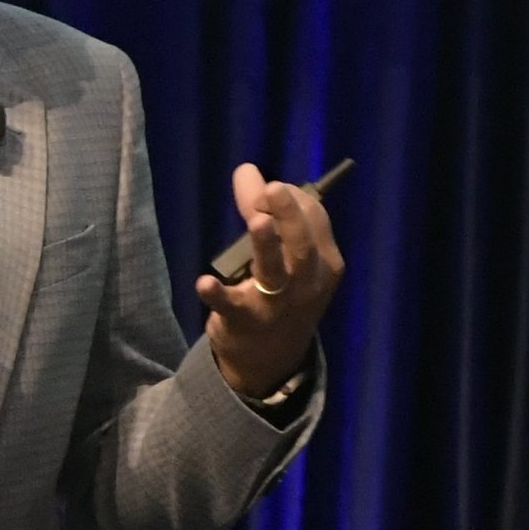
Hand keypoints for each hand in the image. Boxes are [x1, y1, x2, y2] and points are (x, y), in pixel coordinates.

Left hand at [195, 161, 342, 400]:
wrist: (269, 358)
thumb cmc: (281, 294)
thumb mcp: (289, 257)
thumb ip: (271, 216)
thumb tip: (248, 172)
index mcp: (324, 263)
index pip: (316, 221)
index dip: (292, 198)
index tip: (268, 187)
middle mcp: (306, 284)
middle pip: (303, 246)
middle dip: (289, 215)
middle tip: (272, 188)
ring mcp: (277, 305)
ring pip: (276, 273)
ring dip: (266, 246)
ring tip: (256, 221)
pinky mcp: (245, 322)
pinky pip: (232, 307)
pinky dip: (218, 294)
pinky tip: (204, 282)